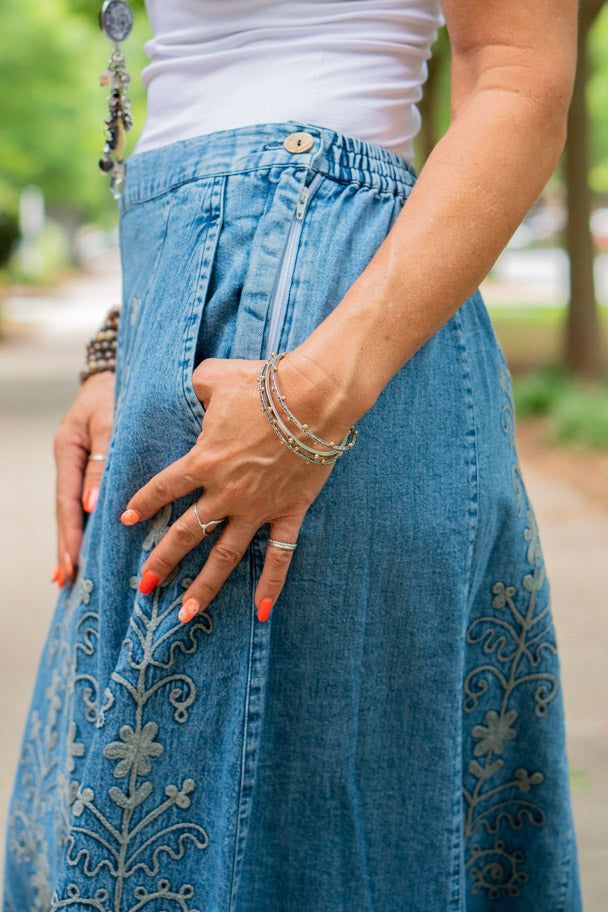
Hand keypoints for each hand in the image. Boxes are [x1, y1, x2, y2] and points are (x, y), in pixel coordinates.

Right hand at [52, 371, 114, 585]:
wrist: (122, 370)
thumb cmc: (118, 390)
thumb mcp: (108, 421)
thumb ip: (103, 460)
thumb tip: (91, 506)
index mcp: (69, 451)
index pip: (67, 501)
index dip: (70, 534)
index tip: (71, 563)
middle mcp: (73, 461)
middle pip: (68, 511)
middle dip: (68, 546)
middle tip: (65, 580)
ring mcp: (83, 464)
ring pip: (79, 508)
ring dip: (77, 538)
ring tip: (73, 572)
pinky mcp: (98, 465)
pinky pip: (92, 498)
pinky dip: (91, 521)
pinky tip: (93, 542)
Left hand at [120, 350, 352, 622]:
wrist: (313, 397)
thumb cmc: (264, 383)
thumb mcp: (215, 377)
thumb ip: (193, 386)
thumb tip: (185, 384)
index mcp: (204, 460)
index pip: (164, 488)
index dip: (142, 504)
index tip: (125, 519)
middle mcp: (226, 492)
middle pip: (188, 534)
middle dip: (163, 561)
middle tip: (144, 586)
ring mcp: (258, 507)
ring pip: (226, 555)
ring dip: (205, 586)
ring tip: (186, 614)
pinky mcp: (289, 511)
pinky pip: (280, 555)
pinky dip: (271, 585)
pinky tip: (261, 612)